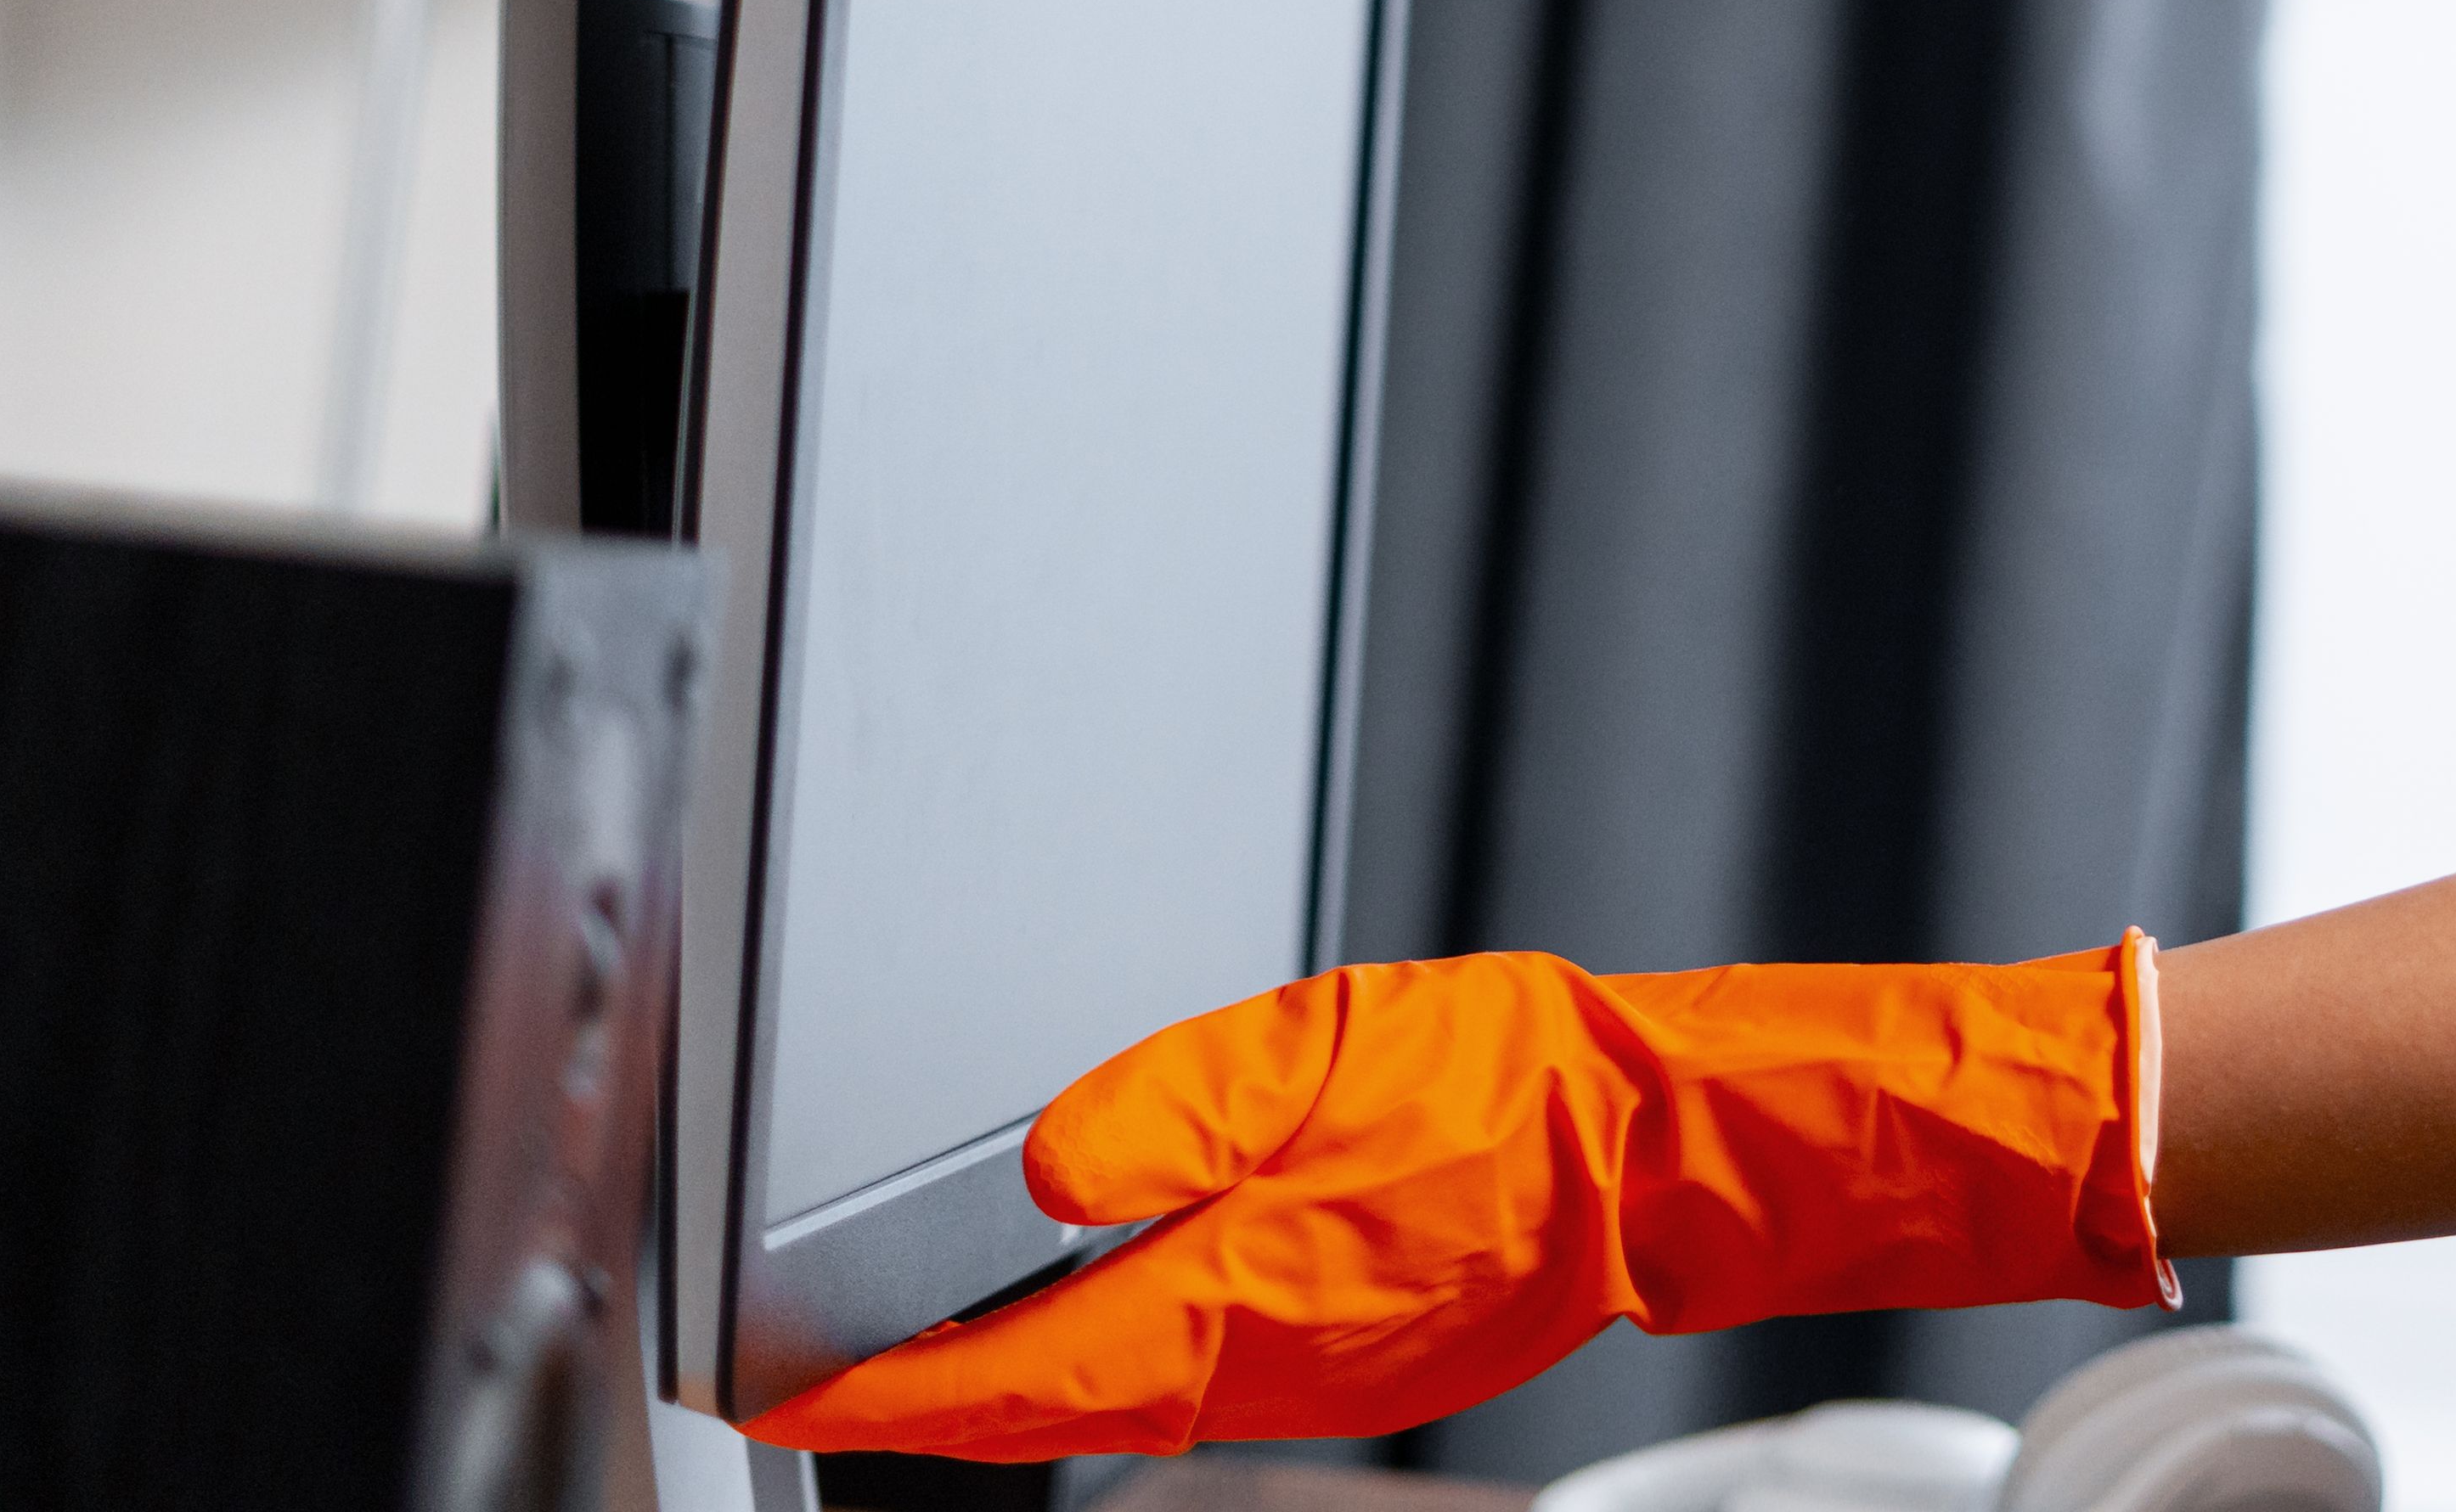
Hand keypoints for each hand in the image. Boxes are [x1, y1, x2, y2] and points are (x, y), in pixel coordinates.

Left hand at [748, 943, 2165, 1461]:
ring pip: (1123, 1399)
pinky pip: (1195, 1375)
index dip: (893, 1396)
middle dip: (937, 1399)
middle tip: (829, 1376)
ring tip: (929, 1350)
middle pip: (1056, 1408)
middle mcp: (1261, 1363)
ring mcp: (1309, 1377)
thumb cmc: (1517, 1086)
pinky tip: (1091, 1316)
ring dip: (1024, 1384)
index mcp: (1239, 1293)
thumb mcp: (1317, 1047)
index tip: (797, 1398)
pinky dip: (1116, 1358)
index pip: (1020, 1381)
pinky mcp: (1347, 1361)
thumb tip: (1043, 1170)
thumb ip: (1167, 1111)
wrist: (1658, 1142)